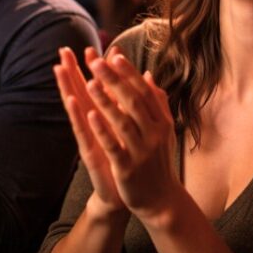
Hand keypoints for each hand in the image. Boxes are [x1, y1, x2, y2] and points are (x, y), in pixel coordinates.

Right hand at [54, 47, 125, 217]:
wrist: (126, 193)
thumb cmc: (126, 157)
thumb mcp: (129, 127)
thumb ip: (128, 105)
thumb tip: (134, 85)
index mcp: (104, 118)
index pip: (95, 88)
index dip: (90, 69)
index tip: (86, 46)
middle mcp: (94, 126)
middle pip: (80, 94)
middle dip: (72, 72)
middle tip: (62, 51)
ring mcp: (90, 139)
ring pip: (78, 110)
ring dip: (69, 89)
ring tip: (60, 70)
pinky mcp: (92, 156)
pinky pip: (85, 133)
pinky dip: (80, 118)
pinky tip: (75, 104)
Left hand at [83, 49, 178, 223]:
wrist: (161, 199)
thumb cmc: (158, 161)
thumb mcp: (162, 129)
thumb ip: (156, 102)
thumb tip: (148, 74)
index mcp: (160, 121)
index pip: (143, 91)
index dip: (129, 72)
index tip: (114, 53)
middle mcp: (153, 133)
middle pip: (132, 101)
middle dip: (114, 79)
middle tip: (96, 60)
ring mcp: (141, 150)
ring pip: (122, 121)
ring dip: (106, 100)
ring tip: (90, 81)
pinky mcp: (127, 168)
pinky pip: (114, 146)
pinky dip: (103, 130)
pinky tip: (90, 116)